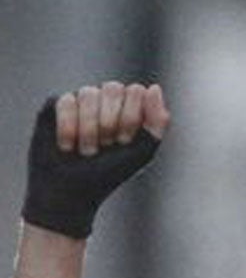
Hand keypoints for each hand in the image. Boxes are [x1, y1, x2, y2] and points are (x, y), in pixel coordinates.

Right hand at [23, 80, 169, 238]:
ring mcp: (80, 100)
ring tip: (86, 151)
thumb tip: (154, 87)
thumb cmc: (109, 173)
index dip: (130, 118)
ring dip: (89, 129)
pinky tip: (67, 146)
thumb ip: (156, 124)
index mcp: (128, 108)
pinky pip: (66, 101)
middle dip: (110, 122)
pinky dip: (69, 129)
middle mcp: (104, 100)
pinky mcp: (57, 104)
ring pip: (88, 93)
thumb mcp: (141, 153)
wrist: (72, 191)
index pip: (135, 91)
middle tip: (106, 146)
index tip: (123, 143)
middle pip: (112, 87)